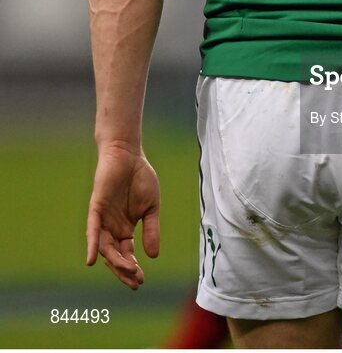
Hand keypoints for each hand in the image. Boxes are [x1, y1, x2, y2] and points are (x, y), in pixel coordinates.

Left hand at [86, 144, 159, 287]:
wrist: (129, 154)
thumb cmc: (141, 177)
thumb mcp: (152, 207)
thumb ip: (151, 230)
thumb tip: (153, 255)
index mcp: (125, 229)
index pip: (126, 254)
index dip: (132, 268)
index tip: (141, 280)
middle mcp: (112, 228)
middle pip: (114, 255)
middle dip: (123, 270)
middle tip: (135, 281)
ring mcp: (103, 219)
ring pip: (105, 247)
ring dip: (114, 261)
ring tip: (127, 270)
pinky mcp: (96, 208)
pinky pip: (92, 230)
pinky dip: (91, 245)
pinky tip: (92, 260)